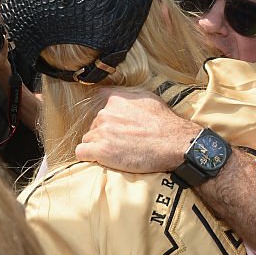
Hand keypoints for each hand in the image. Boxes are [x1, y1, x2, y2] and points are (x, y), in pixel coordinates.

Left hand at [75, 87, 199, 172]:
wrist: (174, 143)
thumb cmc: (166, 123)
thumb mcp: (149, 98)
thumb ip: (129, 96)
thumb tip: (117, 95)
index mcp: (115, 99)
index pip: (97, 103)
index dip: (106, 117)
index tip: (113, 126)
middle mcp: (105, 113)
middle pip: (94, 124)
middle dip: (104, 134)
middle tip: (122, 142)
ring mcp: (101, 132)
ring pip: (88, 139)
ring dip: (98, 146)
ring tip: (117, 153)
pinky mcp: (100, 150)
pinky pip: (81, 152)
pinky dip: (89, 156)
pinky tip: (102, 159)